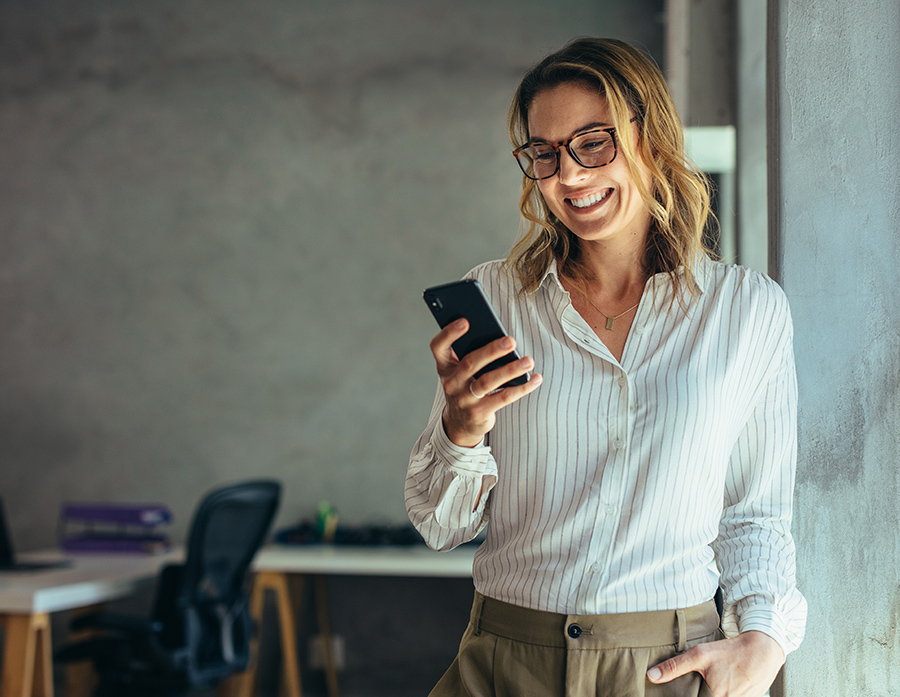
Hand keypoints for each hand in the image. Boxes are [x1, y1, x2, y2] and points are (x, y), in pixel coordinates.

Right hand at [430, 318, 541, 447]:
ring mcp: (464, 399)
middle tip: (511, 341)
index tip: (465, 321)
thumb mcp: (461, 371)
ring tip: (528, 361)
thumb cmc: (466, 387)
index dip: (449, 333)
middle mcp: (451, 382)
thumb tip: (503, 340)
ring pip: (488, 381)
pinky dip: (521, 388)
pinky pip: (503, 398)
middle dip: (492, 350)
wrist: (460, 423)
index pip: (438, 346)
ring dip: (510, 370)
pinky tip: (535, 379)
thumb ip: (473, 354)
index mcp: (445, 366)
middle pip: (470, 363)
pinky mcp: (479, 413)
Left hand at [646, 631, 784, 696]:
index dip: (694, 696)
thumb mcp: (699, 655)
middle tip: (707, 682)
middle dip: (704, 693)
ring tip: (718, 681)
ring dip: (714, 693)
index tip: (695, 691)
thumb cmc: (730, 652)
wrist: (763, 651)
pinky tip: (727, 685)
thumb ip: (674, 667)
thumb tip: (651, 676)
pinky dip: (727, 694)